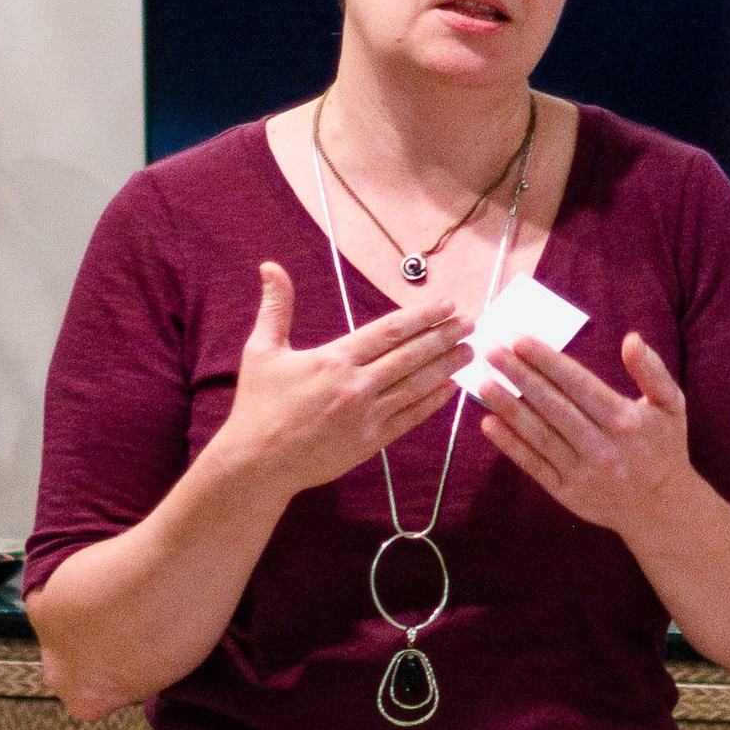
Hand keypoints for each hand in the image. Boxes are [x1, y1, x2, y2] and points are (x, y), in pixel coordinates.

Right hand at [213, 261, 470, 496]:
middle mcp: (356, 385)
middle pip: (411, 356)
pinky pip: (409, 418)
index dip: (423, 317)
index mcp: (334, 359)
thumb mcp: (262, 351)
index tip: (448, 306)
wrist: (257, 463)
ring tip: (470, 351)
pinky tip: (450, 389)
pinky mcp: (370, 442)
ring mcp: (367, 416)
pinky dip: (432, 402)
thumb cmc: (258, 406)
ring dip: (446, 367)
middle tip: (472, 323)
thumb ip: (275, 307)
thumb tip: (270, 266)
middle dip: (445, 337)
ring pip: (416, 386)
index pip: (390, 331)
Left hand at [474, 330, 693, 541]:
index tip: (519, 340)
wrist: (662, 508)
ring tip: (483, 382)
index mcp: (624, 420)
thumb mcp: (671, 405)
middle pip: (552, 405)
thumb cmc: (664, 448)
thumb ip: (652, 371)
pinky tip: (488, 424)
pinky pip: (534, 465)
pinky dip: (510, 446)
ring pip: (538, 434)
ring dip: (508, 407)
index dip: (546, 360)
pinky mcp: (567, 493)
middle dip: (519, 376)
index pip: (577, 383)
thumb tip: (631, 339)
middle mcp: (601, 446)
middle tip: (491, 351)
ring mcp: (581, 472)